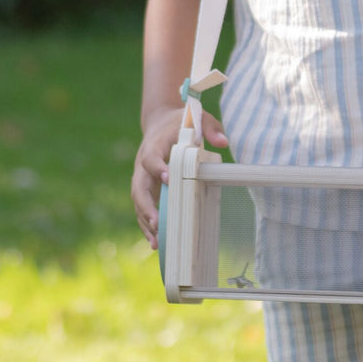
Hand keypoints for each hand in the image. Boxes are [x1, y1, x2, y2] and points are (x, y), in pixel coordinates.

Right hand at [131, 108, 227, 248]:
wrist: (160, 122)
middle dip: (146, 206)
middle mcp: (143, 164)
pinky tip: (158, 243)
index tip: (167, 178)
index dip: (157, 168)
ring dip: (146, 222)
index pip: (151, 158)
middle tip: (157, 223)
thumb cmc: (181, 122)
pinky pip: (144, 208)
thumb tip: (224, 142)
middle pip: (138, 187)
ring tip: (157, 243)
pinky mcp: (147, 189)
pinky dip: (148, 225)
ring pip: (139, 202)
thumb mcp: (198, 118)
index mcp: (154, 146)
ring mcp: (143, 178)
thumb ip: (210, 128)